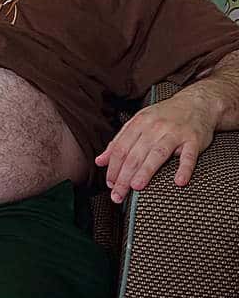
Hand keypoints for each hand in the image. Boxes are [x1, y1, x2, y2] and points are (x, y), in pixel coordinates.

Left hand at [94, 92, 215, 203]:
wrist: (197, 102)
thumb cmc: (165, 116)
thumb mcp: (139, 123)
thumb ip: (119, 141)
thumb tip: (100, 161)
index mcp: (140, 123)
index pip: (121, 148)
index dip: (113, 167)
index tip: (110, 184)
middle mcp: (155, 127)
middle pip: (135, 154)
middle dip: (124, 177)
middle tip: (118, 194)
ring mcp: (175, 132)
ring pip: (157, 153)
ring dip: (146, 171)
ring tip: (136, 187)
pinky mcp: (194, 139)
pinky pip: (189, 155)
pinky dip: (185, 168)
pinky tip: (179, 181)